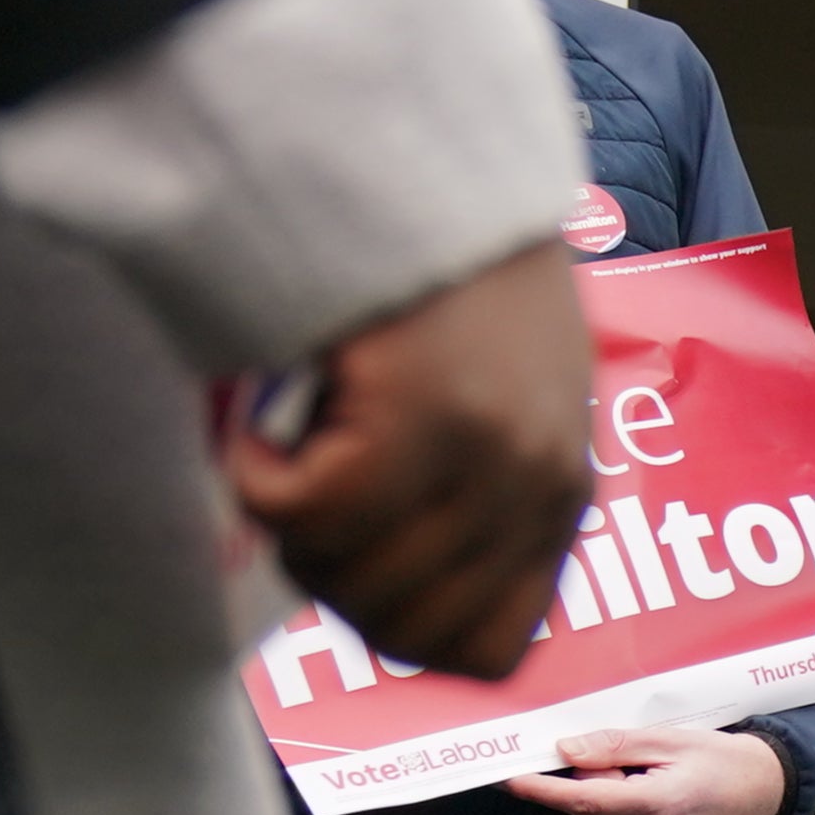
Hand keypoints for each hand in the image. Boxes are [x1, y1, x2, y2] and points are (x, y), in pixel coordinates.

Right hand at [227, 244, 592, 679]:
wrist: (434, 163)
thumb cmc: (454, 285)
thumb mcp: (500, 408)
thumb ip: (470, 506)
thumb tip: (377, 604)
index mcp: (562, 499)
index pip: (486, 651)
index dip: (395, 628)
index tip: (353, 560)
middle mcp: (535, 489)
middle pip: (398, 628)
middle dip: (327, 578)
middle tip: (302, 494)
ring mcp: (483, 458)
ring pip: (344, 576)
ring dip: (287, 527)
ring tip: (287, 447)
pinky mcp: (417, 417)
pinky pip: (301, 513)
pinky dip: (253, 476)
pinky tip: (259, 419)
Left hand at [509, 725, 789, 814]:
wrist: (765, 795)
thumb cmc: (726, 762)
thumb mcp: (675, 739)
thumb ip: (617, 745)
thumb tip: (567, 750)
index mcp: (657, 805)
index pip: (584, 799)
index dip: (542, 790)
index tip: (509, 778)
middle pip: (591, 802)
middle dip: (594, 773)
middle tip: (634, 753)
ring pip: (601, 813)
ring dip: (610, 789)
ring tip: (656, 774)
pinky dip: (621, 803)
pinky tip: (655, 791)